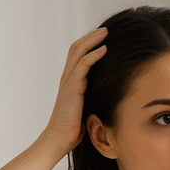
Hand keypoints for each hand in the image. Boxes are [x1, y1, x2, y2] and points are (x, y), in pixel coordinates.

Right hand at [40, 27, 108, 157]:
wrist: (59, 139)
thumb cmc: (73, 128)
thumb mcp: (85, 107)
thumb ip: (92, 96)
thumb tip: (109, 94)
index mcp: (70, 81)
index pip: (76, 54)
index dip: (88, 43)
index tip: (102, 37)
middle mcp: (67, 77)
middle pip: (76, 48)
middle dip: (91, 36)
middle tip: (106, 30)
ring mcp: (68, 81)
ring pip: (78, 52)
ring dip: (93, 40)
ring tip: (106, 33)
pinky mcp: (72, 88)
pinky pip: (83, 66)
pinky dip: (93, 56)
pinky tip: (104, 50)